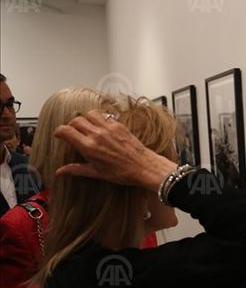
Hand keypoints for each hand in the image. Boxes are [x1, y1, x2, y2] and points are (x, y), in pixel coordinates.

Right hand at [53, 110, 176, 191]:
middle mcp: (97, 134)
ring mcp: (108, 128)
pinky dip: (99, 118)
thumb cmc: (122, 172)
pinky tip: (101, 126)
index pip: (66, 130)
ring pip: (90, 114)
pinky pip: (104, 115)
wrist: (144, 167)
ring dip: (85, 118)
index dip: (59, 131)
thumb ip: (76, 169)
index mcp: (89, 147)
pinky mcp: (119, 125)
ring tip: (87, 127)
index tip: (59, 135)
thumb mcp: (97, 173)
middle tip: (73, 132)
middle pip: (76, 120)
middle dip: (71, 125)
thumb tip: (59, 172)